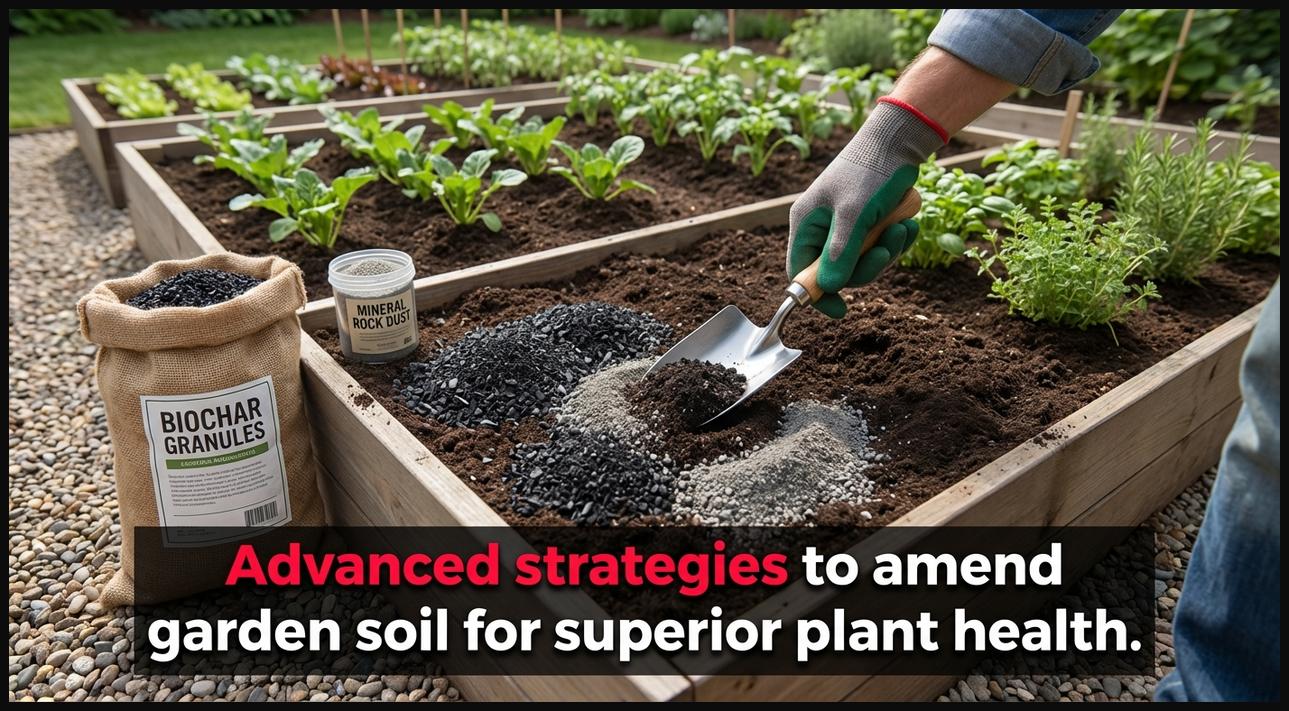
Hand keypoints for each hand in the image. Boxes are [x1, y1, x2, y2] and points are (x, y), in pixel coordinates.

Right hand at [787, 100, 943, 317]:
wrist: (900, 139)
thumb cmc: (871, 170)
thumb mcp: (855, 214)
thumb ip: (840, 253)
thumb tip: (828, 288)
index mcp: (807, 223)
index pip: (800, 272)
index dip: (818, 295)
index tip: (841, 310)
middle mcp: (822, 226)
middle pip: (837, 272)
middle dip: (867, 265)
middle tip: (887, 247)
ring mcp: (846, 225)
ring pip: (863, 262)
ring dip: (887, 250)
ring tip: (902, 227)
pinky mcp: (869, 222)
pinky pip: (880, 247)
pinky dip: (896, 241)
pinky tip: (909, 224)